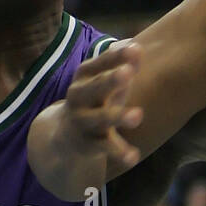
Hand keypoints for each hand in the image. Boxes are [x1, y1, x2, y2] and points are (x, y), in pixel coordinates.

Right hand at [44, 42, 144, 192]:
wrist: (66, 136)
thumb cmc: (95, 100)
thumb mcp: (106, 81)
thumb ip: (123, 65)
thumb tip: (137, 48)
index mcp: (83, 78)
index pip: (99, 64)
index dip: (116, 57)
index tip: (135, 49)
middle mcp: (78, 98)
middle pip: (94, 88)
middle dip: (110, 81)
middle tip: (128, 73)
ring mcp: (82, 122)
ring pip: (100, 119)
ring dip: (118, 116)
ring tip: (138, 115)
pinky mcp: (88, 144)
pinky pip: (105, 148)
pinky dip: (120, 152)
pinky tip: (134, 157)